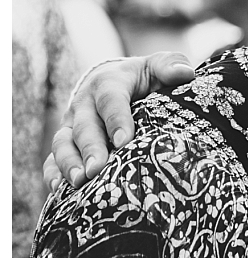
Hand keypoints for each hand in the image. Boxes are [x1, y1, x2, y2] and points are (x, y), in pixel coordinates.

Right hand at [44, 50, 195, 189]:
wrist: (113, 82)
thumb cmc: (142, 79)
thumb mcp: (156, 67)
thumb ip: (169, 66)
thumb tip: (185, 73)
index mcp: (108, 83)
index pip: (110, 100)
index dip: (116, 120)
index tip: (124, 141)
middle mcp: (84, 104)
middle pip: (84, 126)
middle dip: (90, 149)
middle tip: (96, 170)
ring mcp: (71, 125)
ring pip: (63, 143)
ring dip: (68, 163)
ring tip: (79, 182)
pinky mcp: (66, 142)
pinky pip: (53, 159)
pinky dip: (53, 174)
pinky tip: (59, 191)